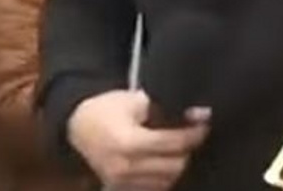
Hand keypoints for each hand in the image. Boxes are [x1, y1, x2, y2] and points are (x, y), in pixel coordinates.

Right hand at [68, 90, 209, 190]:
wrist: (78, 127)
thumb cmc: (106, 109)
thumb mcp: (135, 100)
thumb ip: (167, 107)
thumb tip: (200, 114)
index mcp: (128, 143)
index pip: (173, 144)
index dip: (194, 133)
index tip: (204, 123)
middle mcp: (125, 167)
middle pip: (174, 166)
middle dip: (188, 150)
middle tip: (194, 134)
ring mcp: (122, 182)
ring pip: (167, 180)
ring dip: (177, 164)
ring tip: (180, 147)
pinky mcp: (121, 189)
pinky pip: (154, 187)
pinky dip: (164, 175)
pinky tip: (166, 160)